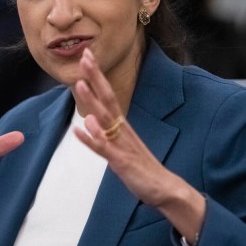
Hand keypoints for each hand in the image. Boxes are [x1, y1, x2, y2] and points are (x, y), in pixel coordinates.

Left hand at [71, 48, 204, 241]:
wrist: (165, 189)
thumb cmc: (142, 169)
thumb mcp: (119, 149)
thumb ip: (104, 135)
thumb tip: (88, 119)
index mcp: (122, 126)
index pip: (108, 95)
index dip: (96, 77)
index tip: (87, 57)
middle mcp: (122, 131)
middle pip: (107, 99)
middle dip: (95, 77)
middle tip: (85, 56)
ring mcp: (122, 145)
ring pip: (105, 119)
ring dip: (91, 101)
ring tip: (79, 84)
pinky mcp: (122, 162)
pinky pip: (105, 149)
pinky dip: (92, 139)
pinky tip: (80, 129)